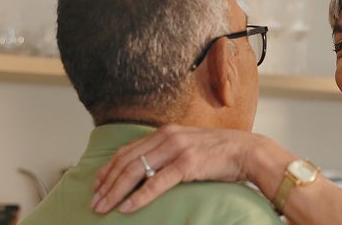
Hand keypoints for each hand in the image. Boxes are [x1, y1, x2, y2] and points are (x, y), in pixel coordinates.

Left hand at [90, 124, 266, 213]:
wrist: (247, 151)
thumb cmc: (220, 153)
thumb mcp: (189, 145)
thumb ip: (168, 152)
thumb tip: (149, 169)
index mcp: (164, 132)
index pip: (127, 151)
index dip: (108, 170)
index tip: (97, 186)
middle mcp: (166, 137)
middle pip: (126, 162)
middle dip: (106, 184)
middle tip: (94, 202)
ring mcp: (176, 149)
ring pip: (135, 171)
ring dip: (116, 192)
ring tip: (104, 207)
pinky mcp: (187, 164)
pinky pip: (156, 183)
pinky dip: (139, 197)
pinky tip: (127, 208)